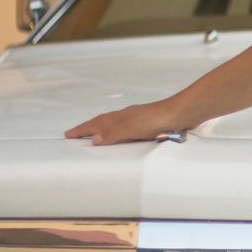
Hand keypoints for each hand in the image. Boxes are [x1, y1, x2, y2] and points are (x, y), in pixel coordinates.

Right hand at [63, 99, 185, 145]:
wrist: (183, 112)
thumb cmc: (159, 119)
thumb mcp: (133, 128)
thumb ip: (115, 133)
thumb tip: (94, 139)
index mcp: (121, 117)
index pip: (97, 124)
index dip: (83, 129)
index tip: (68, 134)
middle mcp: (128, 116)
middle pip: (104, 121)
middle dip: (89, 128)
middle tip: (76, 133)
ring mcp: (139, 118)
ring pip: (115, 123)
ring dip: (103, 128)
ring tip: (95, 134)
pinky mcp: (150, 123)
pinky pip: (127, 127)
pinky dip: (118, 131)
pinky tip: (124, 135)